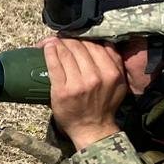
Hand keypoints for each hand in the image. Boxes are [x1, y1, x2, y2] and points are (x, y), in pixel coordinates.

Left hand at [43, 37, 127, 151]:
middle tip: (58, 37)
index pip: (95, 45)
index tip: (73, 35)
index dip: (82, 37)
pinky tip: (45, 47)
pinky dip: (49, 52)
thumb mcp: (118, 83)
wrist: (92, 128)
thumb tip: (105, 41)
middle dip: (67, 39)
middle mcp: (96, 76)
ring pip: (66, 53)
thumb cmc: (103, 105)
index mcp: (111, 72)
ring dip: (56, 43)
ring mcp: (78, 83)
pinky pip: (54, 64)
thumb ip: (115, 62)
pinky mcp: (62, 90)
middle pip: (79, 46)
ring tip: (50, 41)